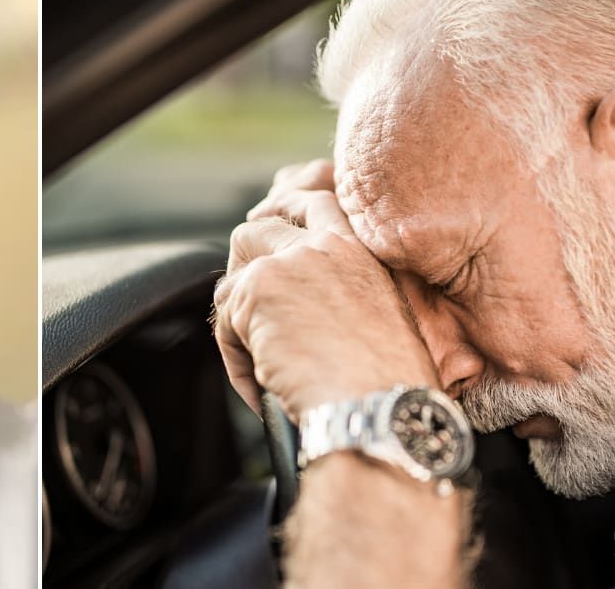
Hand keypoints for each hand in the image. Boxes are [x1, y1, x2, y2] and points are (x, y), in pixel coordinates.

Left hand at [212, 159, 438, 419]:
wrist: (380, 409)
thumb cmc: (388, 389)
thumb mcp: (377, 324)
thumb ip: (337, 295)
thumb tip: (291, 305)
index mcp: (361, 251)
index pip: (315, 204)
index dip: (283, 215)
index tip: (265, 231)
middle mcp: (324, 247)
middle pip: (253, 233)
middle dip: (240, 272)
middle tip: (244, 316)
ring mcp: (287, 264)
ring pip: (230, 285)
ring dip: (238, 329)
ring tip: (266, 370)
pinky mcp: (256, 291)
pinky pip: (226, 326)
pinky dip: (238, 363)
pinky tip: (265, 387)